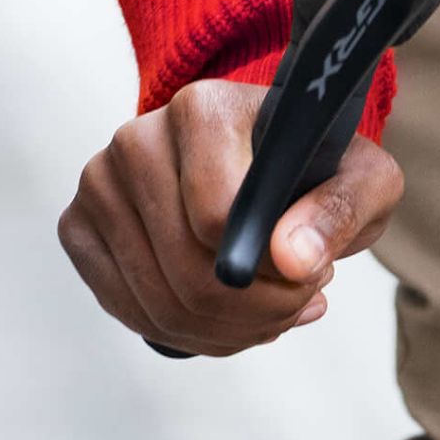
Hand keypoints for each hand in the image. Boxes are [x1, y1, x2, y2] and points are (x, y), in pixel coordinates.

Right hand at [59, 79, 402, 356]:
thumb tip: (294, 261)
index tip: (317, 273)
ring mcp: (100, 181)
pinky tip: (226, 317)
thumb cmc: (310, 163)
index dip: (275, 274)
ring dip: (225, 330)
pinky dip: (183, 333)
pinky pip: (126, 310)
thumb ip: (342, 210)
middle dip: (254, 312)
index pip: (221, 220)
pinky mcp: (78, 225)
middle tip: (300, 303)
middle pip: (188, 272)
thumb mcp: (361, 177)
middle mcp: (138, 136)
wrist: (257, 151)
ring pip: (158, 302)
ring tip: (270, 310)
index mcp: (202, 107)